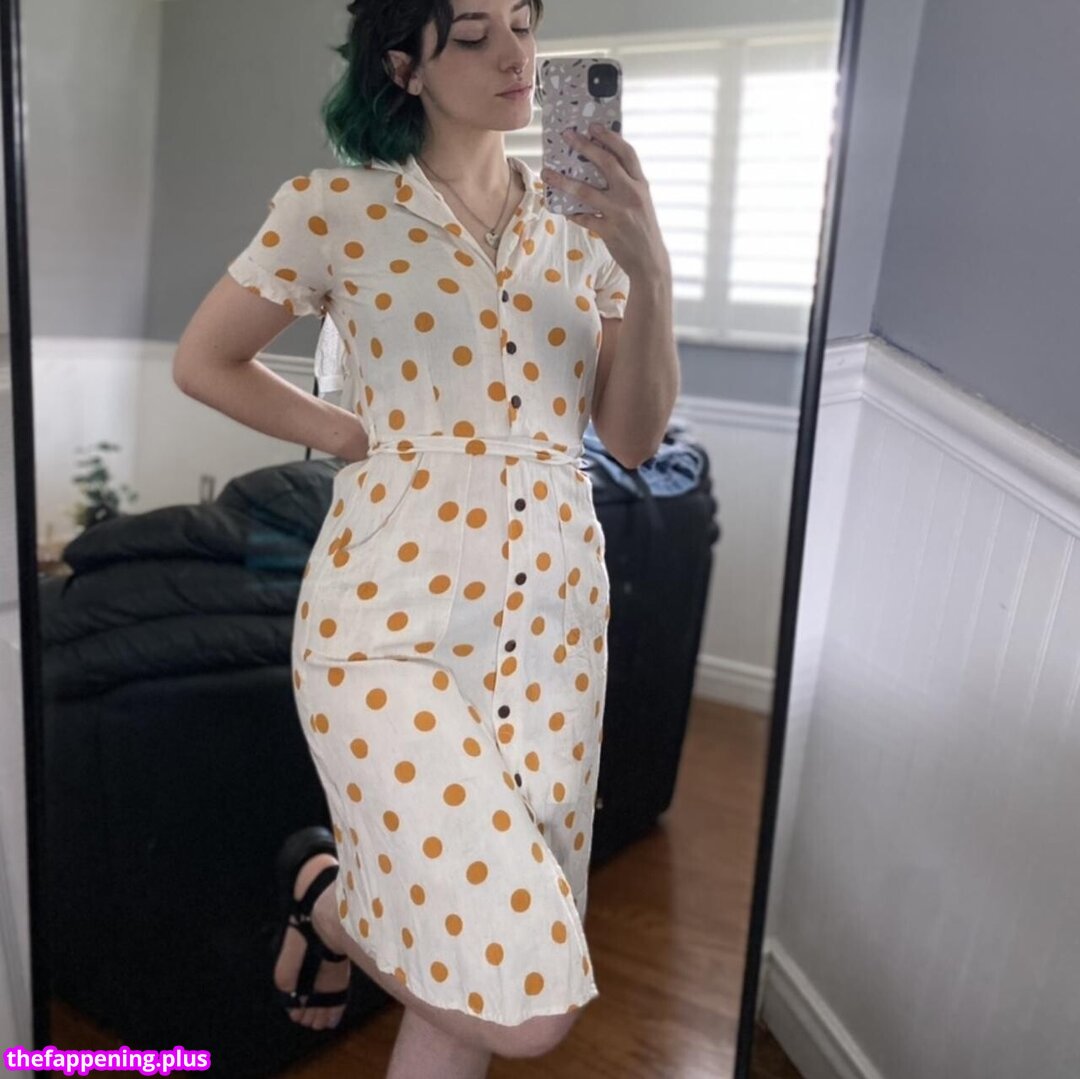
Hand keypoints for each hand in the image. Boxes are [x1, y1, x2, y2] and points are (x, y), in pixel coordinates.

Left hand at [541, 124, 669, 281]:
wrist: (650, 261)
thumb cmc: (643, 228)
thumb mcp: (642, 201)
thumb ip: (627, 184)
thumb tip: (603, 165)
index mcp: (640, 184)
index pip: (626, 153)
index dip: (609, 137)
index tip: (593, 126)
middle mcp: (631, 194)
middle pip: (606, 163)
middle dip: (584, 147)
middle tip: (567, 136)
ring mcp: (619, 212)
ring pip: (586, 191)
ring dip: (563, 181)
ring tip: (548, 173)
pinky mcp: (609, 230)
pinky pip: (584, 218)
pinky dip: (572, 213)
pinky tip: (564, 210)